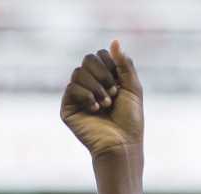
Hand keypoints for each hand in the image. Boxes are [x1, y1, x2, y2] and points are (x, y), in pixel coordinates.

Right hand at [61, 41, 143, 160]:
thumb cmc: (130, 121)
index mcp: (104, 78)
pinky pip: (71, 88)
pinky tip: (95, 109)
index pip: (99, 55)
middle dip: (103, 74)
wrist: (122, 145)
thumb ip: (124, 64)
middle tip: (113, 93)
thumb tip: (114, 41)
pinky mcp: (68, 108)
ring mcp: (77, 96)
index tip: (120, 83)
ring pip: (78, 73)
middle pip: (87, 59)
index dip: (110, 64)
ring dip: (96, 87)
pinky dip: (86, 96)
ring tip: (106, 104)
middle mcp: (89, 85)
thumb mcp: (133, 88)